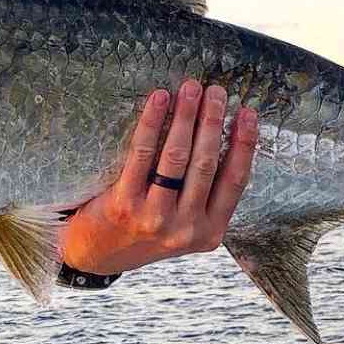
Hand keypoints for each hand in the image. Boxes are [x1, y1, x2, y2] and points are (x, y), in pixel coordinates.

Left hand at [60, 81, 258, 275]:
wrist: (97, 255)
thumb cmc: (146, 230)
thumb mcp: (185, 227)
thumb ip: (204, 197)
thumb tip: (225, 137)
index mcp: (209, 232)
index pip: (235, 181)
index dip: (245, 144)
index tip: (247, 112)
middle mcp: (186, 229)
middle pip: (206, 164)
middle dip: (212, 121)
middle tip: (215, 91)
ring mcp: (155, 218)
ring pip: (177, 157)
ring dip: (186, 117)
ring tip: (190, 88)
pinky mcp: (125, 205)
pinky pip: (142, 155)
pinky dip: (152, 123)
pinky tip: (159, 100)